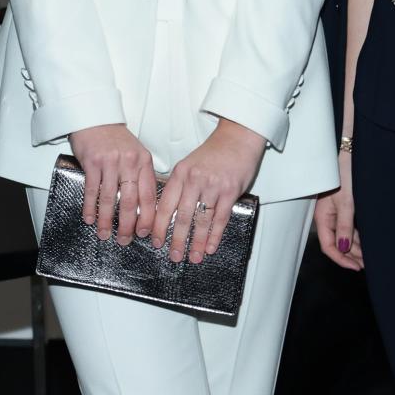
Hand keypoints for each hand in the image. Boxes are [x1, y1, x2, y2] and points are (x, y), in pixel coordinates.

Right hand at [68, 124, 156, 245]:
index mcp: (143, 162)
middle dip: (127, 225)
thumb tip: (143, 207)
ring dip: (106, 220)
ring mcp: (110, 162)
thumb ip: (140, 176)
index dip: (147, 217)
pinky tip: (90, 218)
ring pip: (109, 199)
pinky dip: (90, 207)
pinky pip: (92, 190)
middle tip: (124, 240)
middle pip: (130, 201)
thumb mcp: (135, 153)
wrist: (95, 118)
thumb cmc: (115, 138)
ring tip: (104, 234)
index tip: (145, 233)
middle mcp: (128, 162)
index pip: (148, 195)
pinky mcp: (92, 162)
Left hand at [154, 119, 265, 264]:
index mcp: (180, 173)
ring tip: (193, 257)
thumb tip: (167, 212)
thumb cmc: (214, 152)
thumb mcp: (189, 164)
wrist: (238, 137)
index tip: (156, 240)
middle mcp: (194, 179)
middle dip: (176, 240)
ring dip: (196, 242)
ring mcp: (213, 186)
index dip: (158, 225)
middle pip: (182, 217)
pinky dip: (215, 235)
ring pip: (201, 221)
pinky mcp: (230, 191)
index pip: (165, 204)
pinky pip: (220, 218)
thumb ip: (179, 185)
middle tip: (173, 256)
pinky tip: (210, 246)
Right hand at [314, 148, 362, 271]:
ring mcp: (334, 210)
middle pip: (336, 242)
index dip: (341, 259)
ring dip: (354, 247)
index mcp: (323, 217)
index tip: (357, 267)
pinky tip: (365, 241)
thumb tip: (342, 249)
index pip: (328, 246)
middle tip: (366, 265)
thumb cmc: (344, 174)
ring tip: (368, 257)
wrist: (347, 152)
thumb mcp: (346, 202)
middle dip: (350, 256)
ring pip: (343, 235)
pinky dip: (356, 236)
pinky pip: (347, 226)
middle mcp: (327, 216)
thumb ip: (344, 226)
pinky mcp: (343, 205)